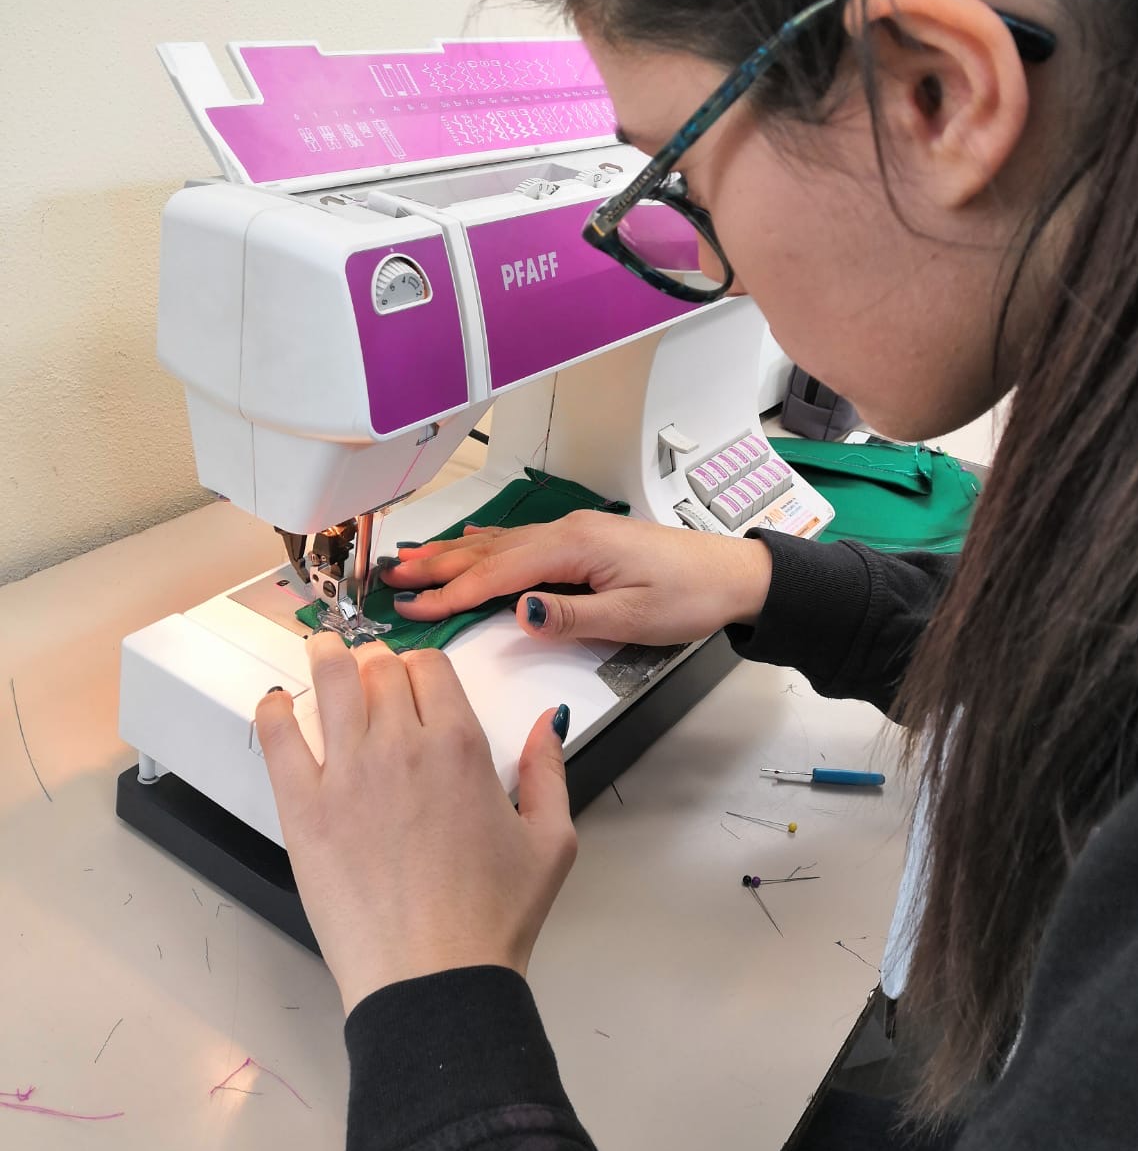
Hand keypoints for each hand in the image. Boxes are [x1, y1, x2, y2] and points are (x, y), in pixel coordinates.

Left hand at [255, 632, 576, 1015]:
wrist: (434, 978)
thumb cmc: (493, 918)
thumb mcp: (551, 841)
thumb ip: (550, 769)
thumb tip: (550, 718)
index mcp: (460, 746)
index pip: (430, 667)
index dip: (420, 666)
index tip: (412, 678)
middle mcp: (402, 746)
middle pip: (379, 668)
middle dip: (376, 663)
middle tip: (368, 671)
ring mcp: (347, 774)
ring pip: (330, 683)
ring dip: (326, 659)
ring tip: (321, 651)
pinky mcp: (305, 810)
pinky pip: (278, 738)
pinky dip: (274, 711)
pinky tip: (275, 704)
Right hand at [380, 511, 772, 648]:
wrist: (733, 575)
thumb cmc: (690, 595)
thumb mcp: (634, 618)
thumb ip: (572, 616)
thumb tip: (520, 612)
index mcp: (575, 547)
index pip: (498, 573)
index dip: (452, 592)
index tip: (414, 608)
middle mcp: (568, 532)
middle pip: (490, 552)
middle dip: (438, 567)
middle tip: (391, 580)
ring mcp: (575, 533)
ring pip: (501, 544)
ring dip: (455, 554)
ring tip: (413, 560)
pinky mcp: (585, 541)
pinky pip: (522, 540)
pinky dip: (488, 544)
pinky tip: (472, 541)